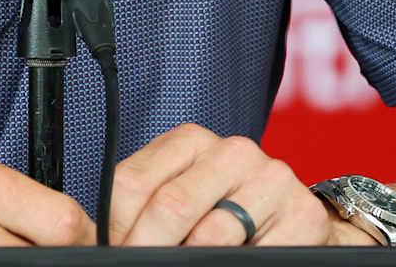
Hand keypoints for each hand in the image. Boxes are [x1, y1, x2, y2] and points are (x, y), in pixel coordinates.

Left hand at [108, 123, 349, 245]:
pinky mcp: (302, 214)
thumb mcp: (181, 198)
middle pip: (169, 207)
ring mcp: (271, 179)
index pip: (132, 183)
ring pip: (209, 235)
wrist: (301, 226)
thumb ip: (143, 208)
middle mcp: (233, 151)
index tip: (109, 251)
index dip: (114, 229)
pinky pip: (251, 253)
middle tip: (137, 265)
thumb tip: (93, 240)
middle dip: (146, 249)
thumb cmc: (226, 215)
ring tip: (179, 266)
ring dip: (185, 260)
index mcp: (191, 142)